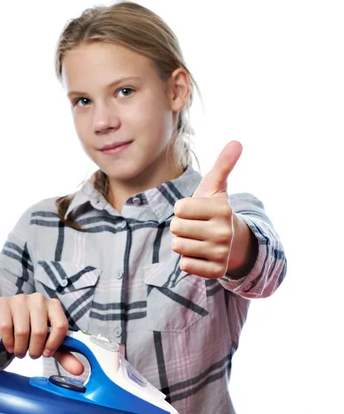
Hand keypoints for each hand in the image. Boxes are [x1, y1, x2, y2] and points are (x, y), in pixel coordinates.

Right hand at [0, 293, 83, 374]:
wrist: (3, 318)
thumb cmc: (29, 328)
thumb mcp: (48, 341)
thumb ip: (64, 355)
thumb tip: (80, 370)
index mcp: (54, 305)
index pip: (61, 326)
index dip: (53, 344)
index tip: (46, 353)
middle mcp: (38, 299)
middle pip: (40, 331)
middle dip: (34, 350)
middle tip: (30, 354)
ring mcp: (19, 299)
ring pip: (23, 331)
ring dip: (20, 348)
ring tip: (19, 350)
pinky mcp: (2, 303)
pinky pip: (6, 327)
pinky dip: (8, 342)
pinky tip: (9, 344)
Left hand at [170, 140, 255, 278]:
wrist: (232, 241)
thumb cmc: (214, 210)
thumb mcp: (216, 187)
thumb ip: (223, 165)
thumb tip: (237, 142)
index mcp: (222, 209)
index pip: (179, 208)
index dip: (182, 209)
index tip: (197, 211)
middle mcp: (224, 232)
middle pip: (176, 228)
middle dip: (181, 227)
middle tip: (197, 227)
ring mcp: (221, 253)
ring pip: (178, 247)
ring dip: (183, 244)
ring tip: (198, 240)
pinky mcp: (216, 271)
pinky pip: (185, 265)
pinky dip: (189, 261)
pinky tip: (201, 255)